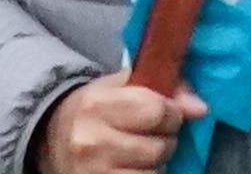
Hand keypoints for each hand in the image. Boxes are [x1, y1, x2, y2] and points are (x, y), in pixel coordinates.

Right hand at [30, 79, 202, 173]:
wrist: (49, 139)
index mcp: (96, 105)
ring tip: (141, 152)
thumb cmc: (94, 109)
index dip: (171, 112)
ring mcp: (92, 173)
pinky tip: (133, 168)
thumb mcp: (121, 86)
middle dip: (166, 139)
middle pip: (159, 147)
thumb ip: (165, 88)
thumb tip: (200, 108)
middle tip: (153, 134)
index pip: (156, 111)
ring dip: (156, 163)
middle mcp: (91, 142)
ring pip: (153, 173)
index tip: (166, 112)